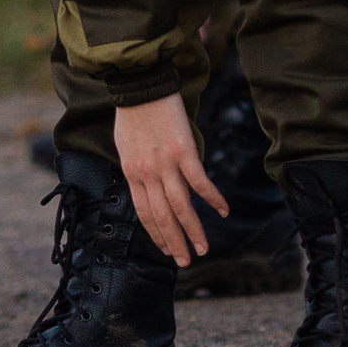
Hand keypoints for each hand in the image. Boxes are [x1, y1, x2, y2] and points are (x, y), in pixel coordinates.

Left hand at [114, 93, 227, 266]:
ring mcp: (165, 163)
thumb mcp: (125, 146)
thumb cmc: (132, 113)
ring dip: (193, 230)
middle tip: (186, 261)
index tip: (167, 250)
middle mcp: (147, 173)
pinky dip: (212, 198)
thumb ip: (136, 168)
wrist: (139, 85)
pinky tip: (222, 211)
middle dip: (174, 242)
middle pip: (162, 215)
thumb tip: (146, 185)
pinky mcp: (183, 151)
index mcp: (131, 172)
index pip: (144, 212)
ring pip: (180, 206)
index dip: (156, 233)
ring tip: (203, 248)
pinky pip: (199, 181)